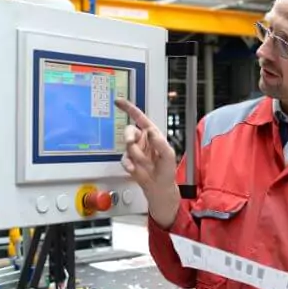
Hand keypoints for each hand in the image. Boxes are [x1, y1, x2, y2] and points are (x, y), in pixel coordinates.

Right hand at [115, 99, 179, 227]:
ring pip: (127, 145)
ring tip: (142, 162)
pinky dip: (128, 163)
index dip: (130, 109)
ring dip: (134, 153)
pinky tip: (133, 168)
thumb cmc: (167, 170)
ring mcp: (135, 150)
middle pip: (130, 130)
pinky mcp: (130, 161)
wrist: (159, 187)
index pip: (141, 118)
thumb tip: (150, 132)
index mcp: (153, 135)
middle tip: (131, 142)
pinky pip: (124, 158)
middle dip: (129, 136)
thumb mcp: (168, 155)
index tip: (119, 102)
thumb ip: (160, 143)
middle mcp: (143, 140)